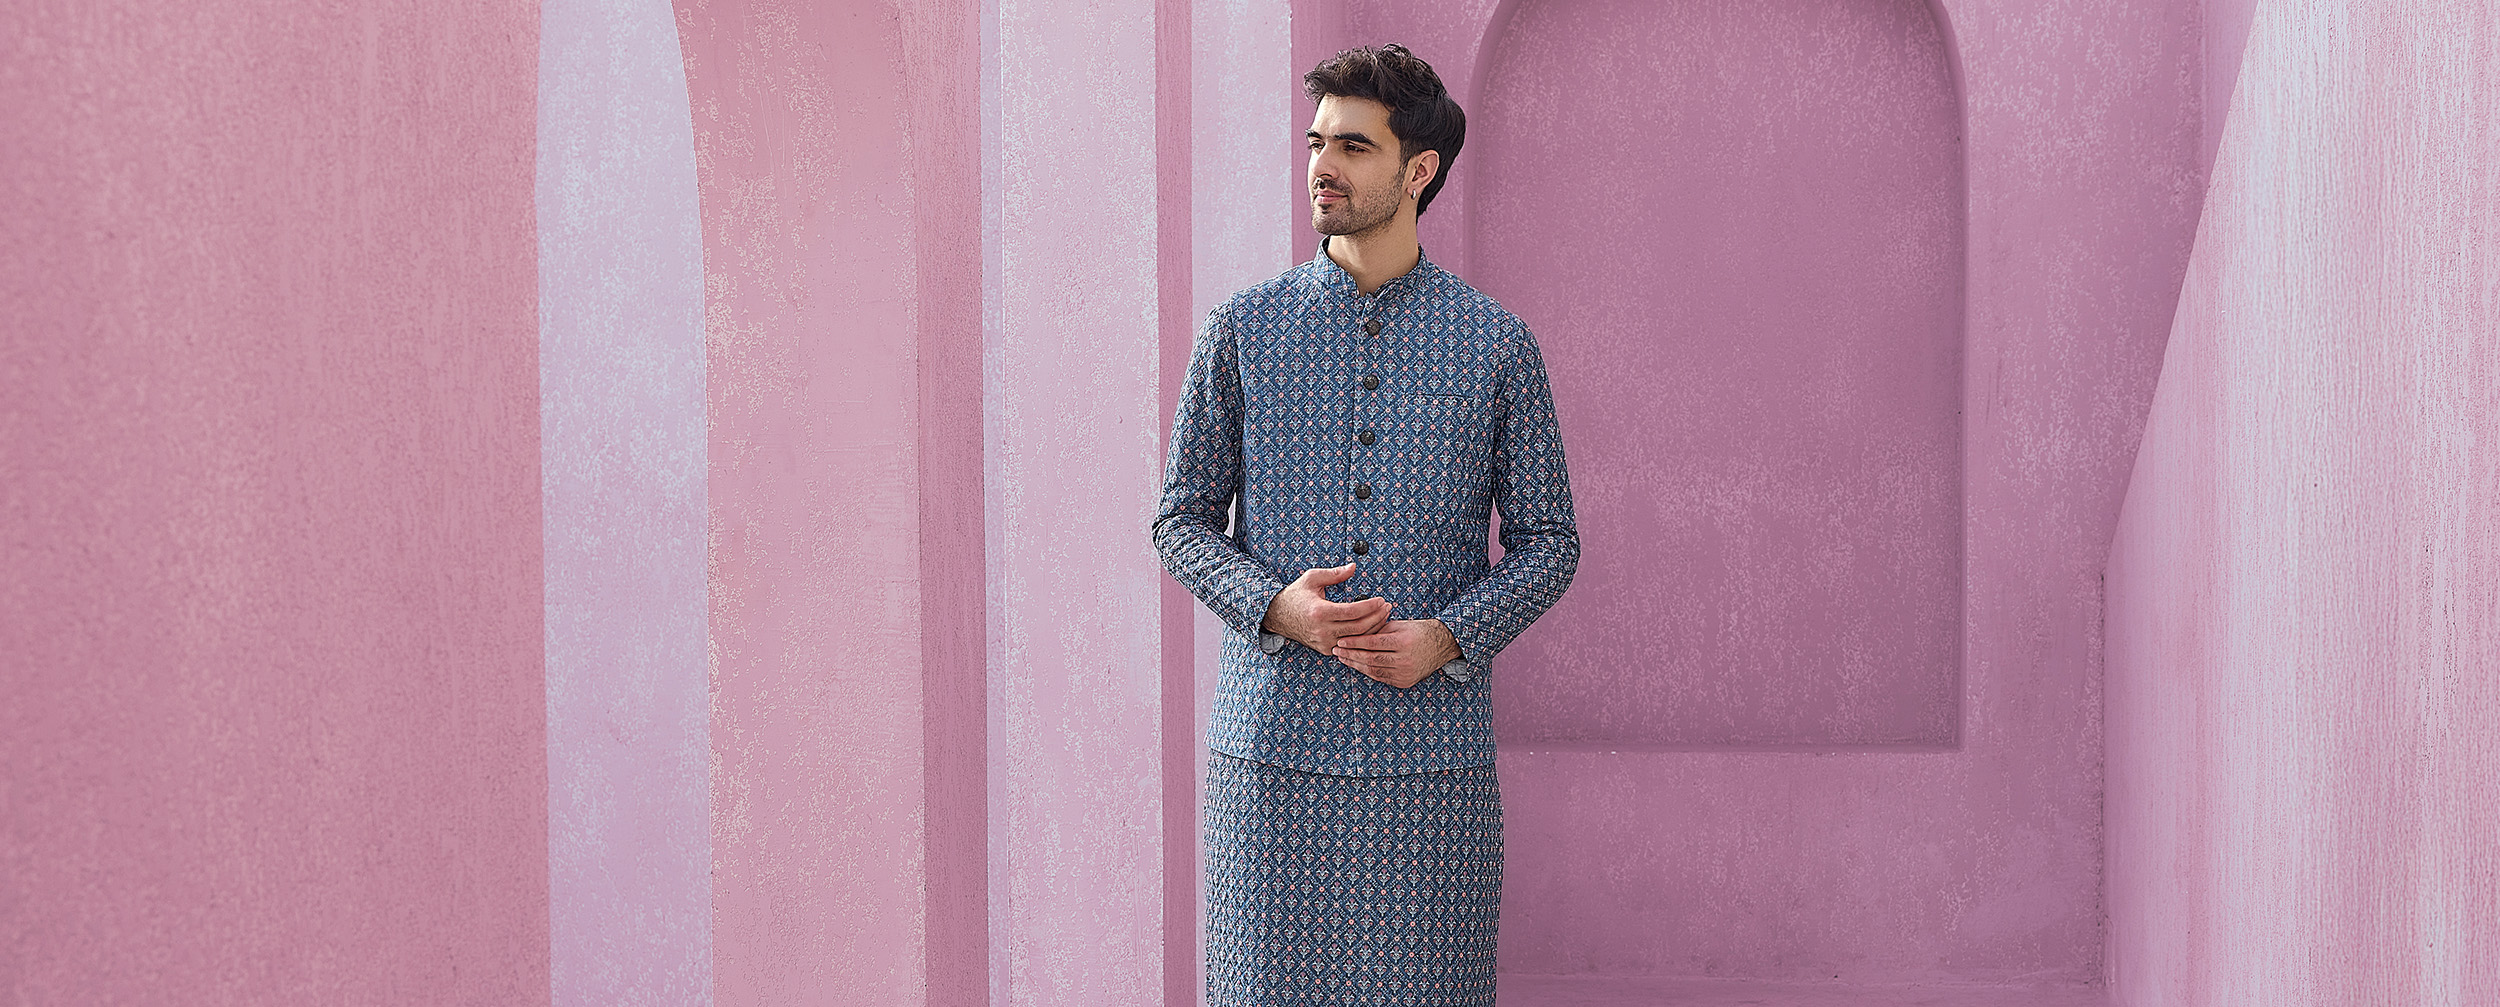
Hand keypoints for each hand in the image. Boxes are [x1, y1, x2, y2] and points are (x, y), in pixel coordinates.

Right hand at [1262, 563, 1392, 654]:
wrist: (1278, 616)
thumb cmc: (1296, 595)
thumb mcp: (1312, 578)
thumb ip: (1335, 574)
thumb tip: (1354, 567)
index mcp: (1320, 612)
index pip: (1353, 611)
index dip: (1370, 606)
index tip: (1381, 599)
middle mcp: (1322, 630)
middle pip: (1359, 627)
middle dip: (1376, 617)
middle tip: (1387, 607)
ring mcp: (1324, 642)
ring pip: (1356, 639)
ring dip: (1373, 628)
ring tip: (1383, 616)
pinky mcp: (1326, 649)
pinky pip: (1349, 645)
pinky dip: (1362, 637)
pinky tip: (1372, 628)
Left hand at [1331, 619, 1459, 689]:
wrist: (1441, 644)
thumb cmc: (1417, 631)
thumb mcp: (1398, 625)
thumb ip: (1377, 630)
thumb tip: (1353, 633)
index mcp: (1403, 642)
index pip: (1372, 643)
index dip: (1354, 643)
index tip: (1340, 641)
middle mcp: (1405, 659)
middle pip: (1371, 659)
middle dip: (1351, 655)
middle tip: (1336, 651)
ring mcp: (1405, 673)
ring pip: (1374, 671)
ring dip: (1356, 665)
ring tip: (1343, 658)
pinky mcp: (1405, 682)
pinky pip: (1381, 678)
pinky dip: (1367, 672)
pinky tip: (1357, 666)